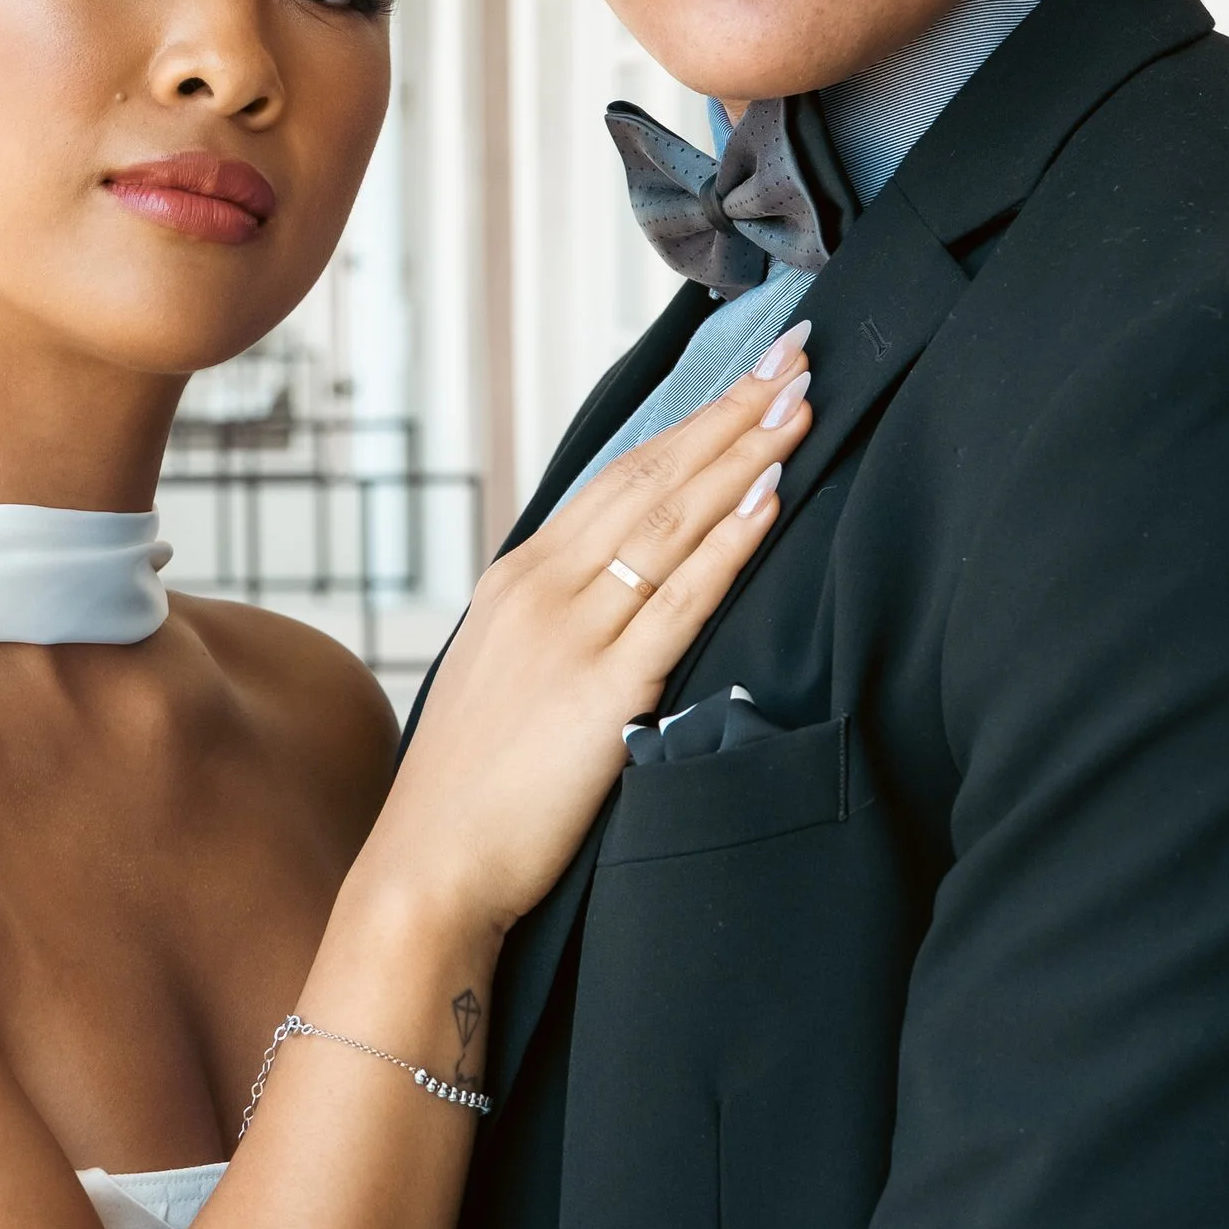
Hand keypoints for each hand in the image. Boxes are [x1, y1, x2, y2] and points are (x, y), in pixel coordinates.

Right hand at [363, 334, 812, 936]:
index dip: (688, 427)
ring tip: (800, 405)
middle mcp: (542, 589)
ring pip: (673, 522)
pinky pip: (682, 600)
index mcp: (518, 581)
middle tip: (795, 358)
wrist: (427, 870)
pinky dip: (730, 542)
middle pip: (653, 479)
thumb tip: (620, 601)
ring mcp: (572, 634)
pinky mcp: (605, 690)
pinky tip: (772, 497)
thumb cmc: (470, 794)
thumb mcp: (505, 681)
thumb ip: (559, 630)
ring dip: (745, 456)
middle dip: (729, 413)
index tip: (744, 380)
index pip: (618, 480)